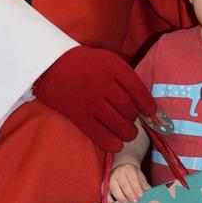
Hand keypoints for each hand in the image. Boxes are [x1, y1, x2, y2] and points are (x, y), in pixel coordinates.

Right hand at [32, 45, 151, 150]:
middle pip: (128, 108)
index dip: (147, 104)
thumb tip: (144, 98)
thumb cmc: (84, 63)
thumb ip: (124, 75)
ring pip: (117, 123)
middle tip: (134, 122)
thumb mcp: (107, 59)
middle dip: (135, 119)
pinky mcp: (79, 115)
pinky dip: (111, 142)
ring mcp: (90, 101)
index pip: (137, 89)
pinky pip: (99, 133)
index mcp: (113, 67)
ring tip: (128, 134)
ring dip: (127, 132)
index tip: (150, 111)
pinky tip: (117, 144)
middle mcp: (103, 84)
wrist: (51, 65)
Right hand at [108, 162, 148, 202]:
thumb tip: (150, 193)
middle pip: (123, 184)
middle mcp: (118, 173)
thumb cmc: (133, 175)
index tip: (141, 195)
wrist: (121, 167)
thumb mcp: (140, 176)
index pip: (132, 178)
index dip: (136, 187)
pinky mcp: (104, 185)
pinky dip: (108, 199)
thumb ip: (144, 184)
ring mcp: (110, 179)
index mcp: (128, 169)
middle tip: (135, 202)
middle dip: (129, 194)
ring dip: (120, 197)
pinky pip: (105, 192)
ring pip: (113, 188)